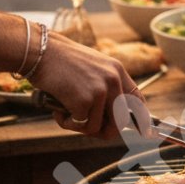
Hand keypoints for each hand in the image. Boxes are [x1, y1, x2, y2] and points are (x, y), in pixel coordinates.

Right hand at [32, 31, 147, 138]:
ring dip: (79, 126)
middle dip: (106, 132)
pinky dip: (66, 122)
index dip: (140, 119)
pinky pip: (80, 125)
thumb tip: (110, 116)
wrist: (40, 51)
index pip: (137, 99)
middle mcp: (113, 80)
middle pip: (121, 120)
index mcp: (117, 70)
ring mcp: (100, 90)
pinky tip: (58, 109)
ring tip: (65, 112)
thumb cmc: (60, 61)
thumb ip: (104, 86)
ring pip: (98, 127)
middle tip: (89, 130)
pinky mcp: (84, 100)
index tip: (143, 132)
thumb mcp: (91, 68)